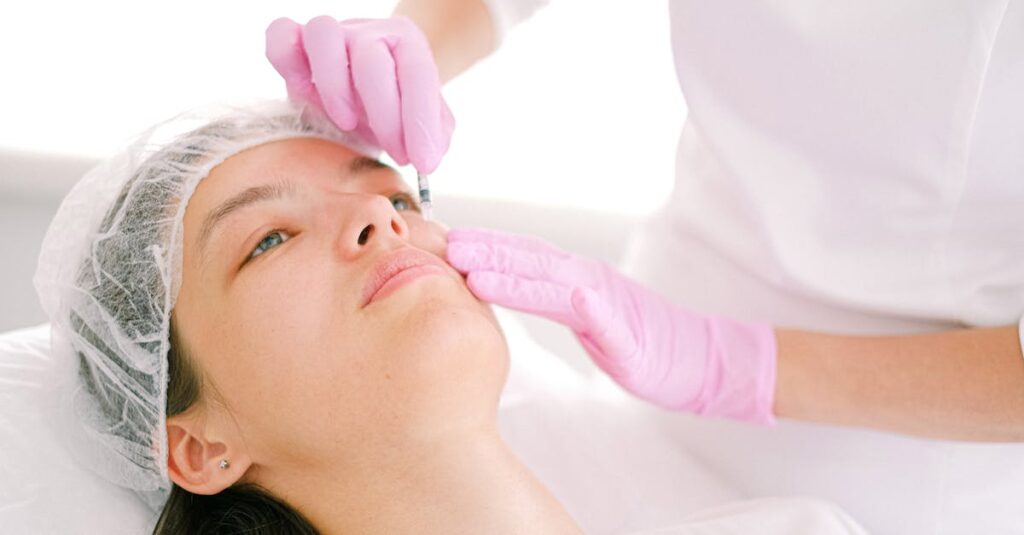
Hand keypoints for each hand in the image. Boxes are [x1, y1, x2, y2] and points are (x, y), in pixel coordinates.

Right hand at [265, 15, 454, 172]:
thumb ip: (435, 136)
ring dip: (333, 86)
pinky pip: (281, 34)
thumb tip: (431, 157)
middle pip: (371, 59)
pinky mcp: (295, 43)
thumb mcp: (423, 122)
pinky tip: (304, 94)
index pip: (418, 72)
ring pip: (322, 33)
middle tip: (393, 152)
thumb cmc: (394, 107)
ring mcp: (331, 34)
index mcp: (406, 44)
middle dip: (384, 115)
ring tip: (346, 122)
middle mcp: (368, 32)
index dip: (421, 121)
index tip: (424, 163)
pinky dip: (287, 61)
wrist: (364, 90)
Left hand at [446, 228, 777, 423]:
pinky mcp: (627, 330)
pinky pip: (597, 314)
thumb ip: (555, 300)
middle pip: (531, 260)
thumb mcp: (590, 319)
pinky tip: (556, 295)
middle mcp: (589, 281)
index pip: (524, 257)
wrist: (701, 360)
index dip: (486, 247)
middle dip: (486, 250)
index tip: (445, 241)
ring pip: (555, 281)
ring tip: (473, 269)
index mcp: (577, 281)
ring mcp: (609, 303)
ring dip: (514, 273)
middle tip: (444, 244)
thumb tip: (512, 290)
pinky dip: (574, 301)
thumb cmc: (643, 343)